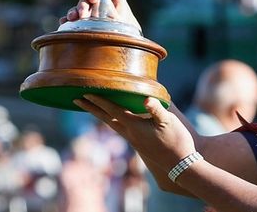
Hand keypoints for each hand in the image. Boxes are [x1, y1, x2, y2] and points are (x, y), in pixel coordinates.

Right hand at [59, 0, 140, 30]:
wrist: (122, 32)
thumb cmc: (122, 17)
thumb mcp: (121, 8)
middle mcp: (90, 1)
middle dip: (82, 5)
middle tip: (84, 13)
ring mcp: (84, 12)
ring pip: (75, 9)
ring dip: (73, 12)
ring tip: (73, 18)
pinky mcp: (78, 22)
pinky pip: (70, 20)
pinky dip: (66, 21)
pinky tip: (64, 23)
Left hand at [73, 95, 193, 173]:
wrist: (180, 164)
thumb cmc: (176, 140)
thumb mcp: (168, 121)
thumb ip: (156, 109)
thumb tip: (146, 98)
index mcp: (134, 126)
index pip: (113, 110)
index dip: (99, 100)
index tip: (86, 93)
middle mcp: (130, 134)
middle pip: (106, 119)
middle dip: (91, 109)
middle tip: (77, 100)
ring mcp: (133, 140)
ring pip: (112, 125)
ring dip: (100, 115)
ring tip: (92, 108)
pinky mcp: (139, 144)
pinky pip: (120, 129)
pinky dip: (113, 121)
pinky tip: (116, 120)